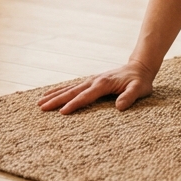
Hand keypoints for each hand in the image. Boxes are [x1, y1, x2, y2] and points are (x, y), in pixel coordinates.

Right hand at [37, 60, 155, 114]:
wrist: (140, 67)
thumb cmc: (140, 81)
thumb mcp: (139, 89)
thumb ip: (130, 96)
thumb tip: (119, 107)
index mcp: (104, 84)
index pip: (86, 96)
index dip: (75, 104)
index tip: (62, 113)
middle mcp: (95, 80)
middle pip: (73, 91)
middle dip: (57, 100)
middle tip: (41, 108)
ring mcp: (91, 80)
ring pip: (69, 88)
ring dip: (55, 95)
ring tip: (39, 102)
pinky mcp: (91, 82)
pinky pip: (72, 86)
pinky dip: (60, 90)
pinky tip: (51, 94)